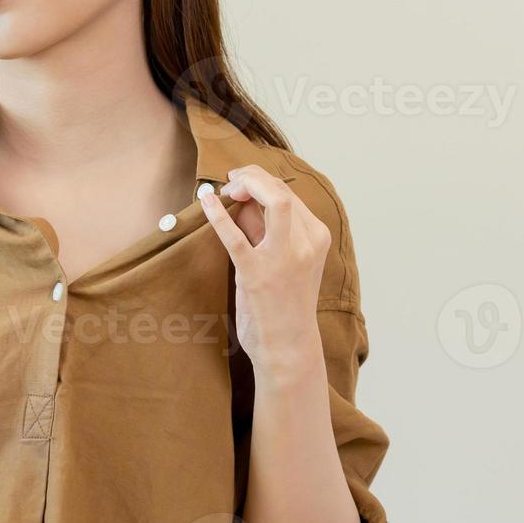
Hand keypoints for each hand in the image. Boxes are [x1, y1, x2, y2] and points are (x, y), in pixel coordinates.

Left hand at [199, 164, 330, 369]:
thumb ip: (269, 229)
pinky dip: (218, 215)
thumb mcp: (287, 259)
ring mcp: (283, 258)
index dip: (261, 181)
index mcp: (317, 238)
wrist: (288, 345)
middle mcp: (306, 244)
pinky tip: (206, 202)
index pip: (289, 194)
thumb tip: (244, 199)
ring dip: (247, 185)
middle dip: (253, 176)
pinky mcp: (256, 274)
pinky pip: (235, 236)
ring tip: (226, 188)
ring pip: (273, 201)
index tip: (242, 183)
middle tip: (232, 181)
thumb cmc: (286, 301)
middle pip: (282, 191)